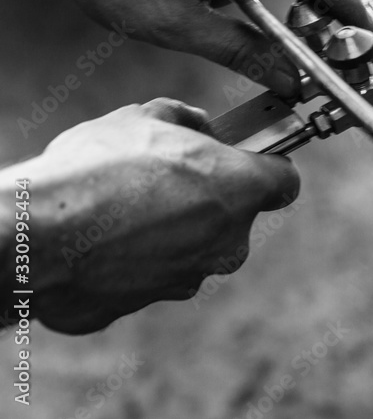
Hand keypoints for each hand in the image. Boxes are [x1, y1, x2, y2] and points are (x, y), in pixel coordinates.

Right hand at [5, 98, 298, 333]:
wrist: (41, 235)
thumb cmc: (99, 169)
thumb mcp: (146, 115)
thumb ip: (185, 118)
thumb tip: (196, 123)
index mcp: (241, 190)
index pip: (285, 181)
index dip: (267, 168)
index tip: (248, 160)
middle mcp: (228, 242)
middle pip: (234, 217)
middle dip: (209, 199)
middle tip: (165, 178)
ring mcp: (190, 277)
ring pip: (193, 247)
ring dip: (170, 230)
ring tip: (123, 207)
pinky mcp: (150, 302)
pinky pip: (151, 273)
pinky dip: (134, 258)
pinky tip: (102, 238)